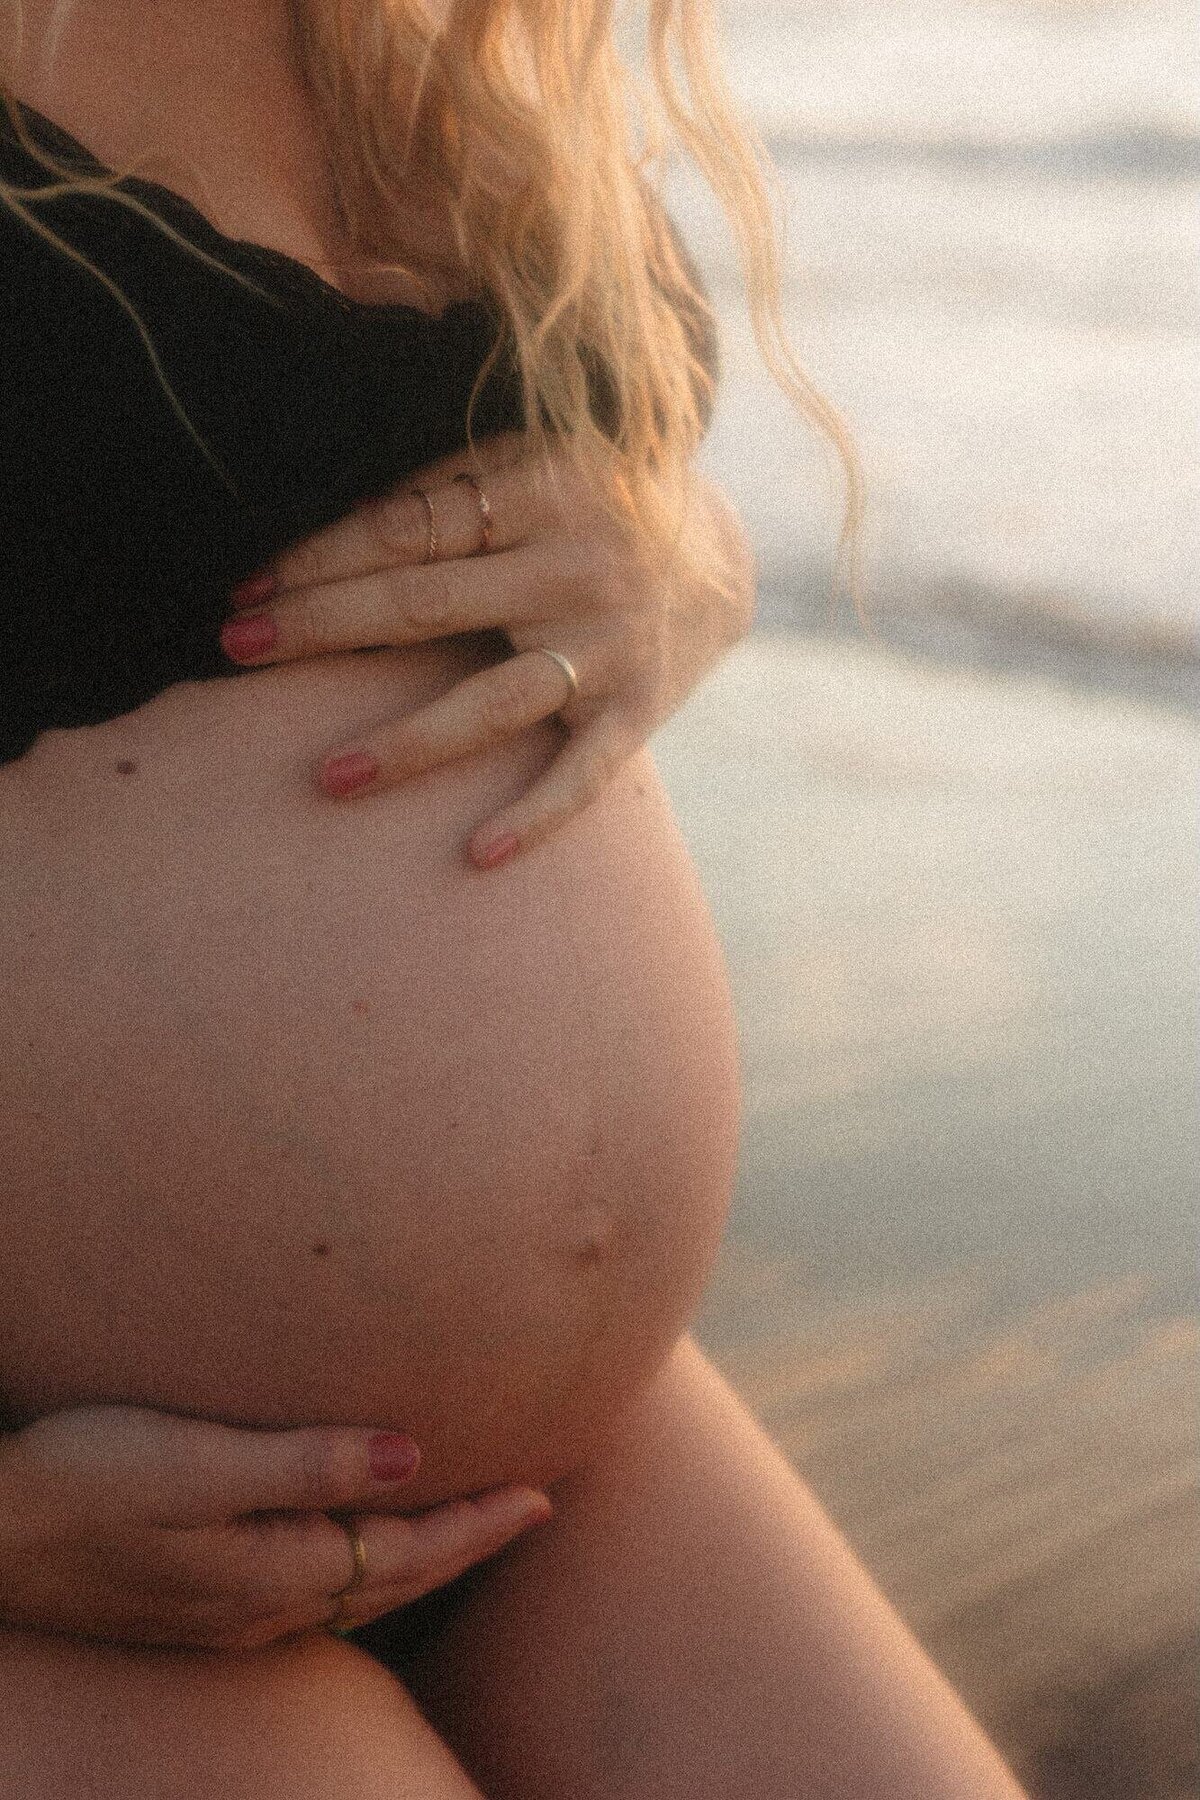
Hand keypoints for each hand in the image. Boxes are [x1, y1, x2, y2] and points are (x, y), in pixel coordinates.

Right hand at [0, 1405, 550, 1649]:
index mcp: (274, 1573)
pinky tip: (357, 1548)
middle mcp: (261, 1608)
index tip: (543, 1495)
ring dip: (420, 1560)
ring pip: (356, 1592)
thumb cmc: (83, 1481)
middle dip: (467, 1545)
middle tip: (529, 1509)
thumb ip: (307, 1462)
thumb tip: (415, 1455)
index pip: (410, 1555)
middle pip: (395, 1582)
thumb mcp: (197, 1462)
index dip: (480, 1524)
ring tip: (465, 1526)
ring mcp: (226, 1614)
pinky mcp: (196, 1602)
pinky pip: (313, 1593)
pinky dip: (363, 1568)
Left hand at [221, 433, 754, 869]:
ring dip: (408, 744)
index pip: (410, 526)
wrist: (723, 557)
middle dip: (324, 626)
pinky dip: (535, 817)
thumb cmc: (587, 503)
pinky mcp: (639, 711)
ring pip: (494, 702)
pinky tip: (476, 855)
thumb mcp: (531, 463)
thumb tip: (319, 526)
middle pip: (430, 605)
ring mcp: (611, 645)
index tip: (246, 583)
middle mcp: (579, 565)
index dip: (320, 555)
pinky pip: (582, 775)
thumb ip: (446, 483)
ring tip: (328, 779)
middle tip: (236, 646)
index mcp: (544, 487)